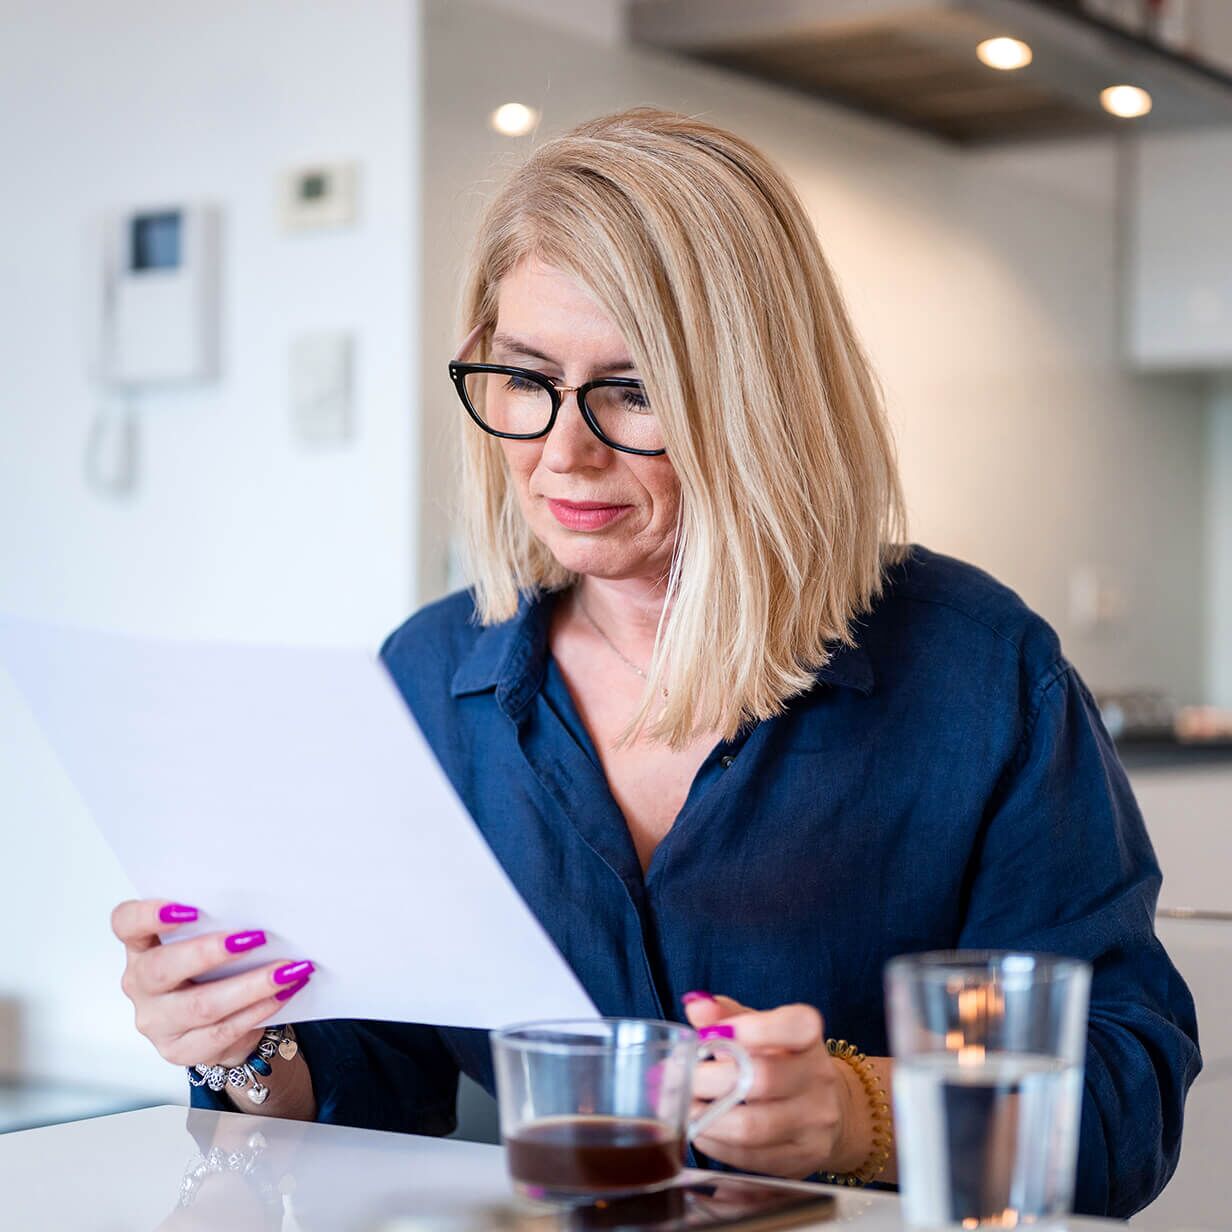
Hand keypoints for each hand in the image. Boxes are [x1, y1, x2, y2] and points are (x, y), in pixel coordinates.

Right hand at [111, 898, 312, 1069]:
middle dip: (210, 952)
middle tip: (254, 937)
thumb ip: (218, 924)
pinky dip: (259, 1009)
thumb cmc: (214, 968)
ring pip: (201, 1005)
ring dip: (251, 985)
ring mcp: (156, 1021)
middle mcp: (140, 984)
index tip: (189, 908)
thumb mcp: (208, 941)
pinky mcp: (179, 1050)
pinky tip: (284, 993)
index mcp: (142, 946)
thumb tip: (262, 909)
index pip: (126, 924)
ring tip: (286, 970)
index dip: (149, 915)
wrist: (219, 1023)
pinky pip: (222, 1032)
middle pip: (162, 968)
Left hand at [682, 991, 872, 1180]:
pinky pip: (749, 1157)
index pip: (795, 1026)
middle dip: (707, 1079)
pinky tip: (700, 1129)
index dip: (753, 1028)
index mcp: (809, 1039)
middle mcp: (819, 1079)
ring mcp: (814, 1123)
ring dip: (705, 1117)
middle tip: (675, 1076)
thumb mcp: (761, 1029)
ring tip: (680, 1106)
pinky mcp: (801, 1160)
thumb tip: (696, 1005)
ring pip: (751, 1127)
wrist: (827, 1109)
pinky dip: (716, 1144)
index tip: (707, 1034)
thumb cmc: (781, 1060)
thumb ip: (728, 1015)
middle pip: (761, 1079)